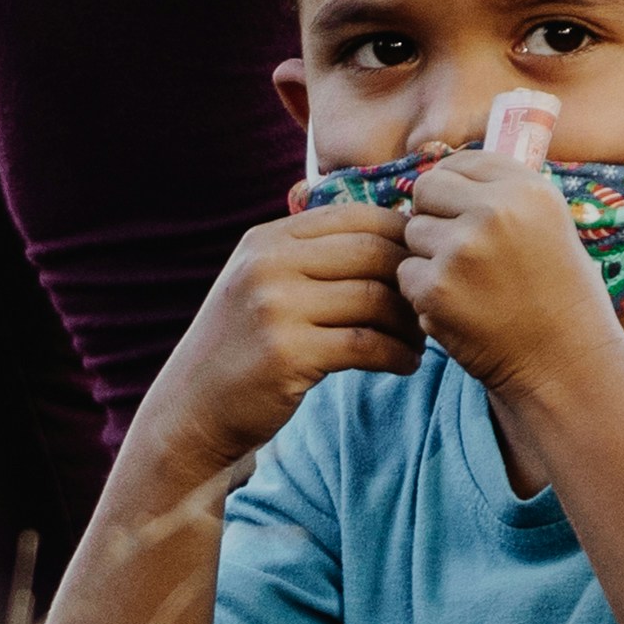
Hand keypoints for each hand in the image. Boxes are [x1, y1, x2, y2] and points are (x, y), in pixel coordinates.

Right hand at [156, 205, 416, 470]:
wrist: (192, 408)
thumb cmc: (243, 347)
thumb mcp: (262, 284)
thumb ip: (311, 256)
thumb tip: (395, 234)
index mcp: (267, 239)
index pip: (356, 216)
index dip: (403, 237)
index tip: (424, 267)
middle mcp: (268, 264)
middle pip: (374, 252)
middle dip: (414, 279)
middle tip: (432, 306)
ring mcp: (275, 308)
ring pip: (376, 299)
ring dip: (411, 323)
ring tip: (420, 342)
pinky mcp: (287, 354)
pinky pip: (367, 345)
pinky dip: (398, 356)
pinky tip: (405, 365)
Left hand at [396, 147, 616, 390]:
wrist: (566, 364)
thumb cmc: (561, 297)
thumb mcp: (550, 226)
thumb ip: (503, 195)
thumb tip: (448, 173)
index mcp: (527, 190)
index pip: (462, 161)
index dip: (455, 186)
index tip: (461, 209)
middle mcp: (495, 212)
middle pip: (426, 189)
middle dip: (433, 215)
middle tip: (457, 249)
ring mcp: (462, 250)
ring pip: (412, 233)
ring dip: (429, 257)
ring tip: (468, 285)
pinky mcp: (436, 289)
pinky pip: (406, 275)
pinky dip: (424, 293)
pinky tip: (460, 309)